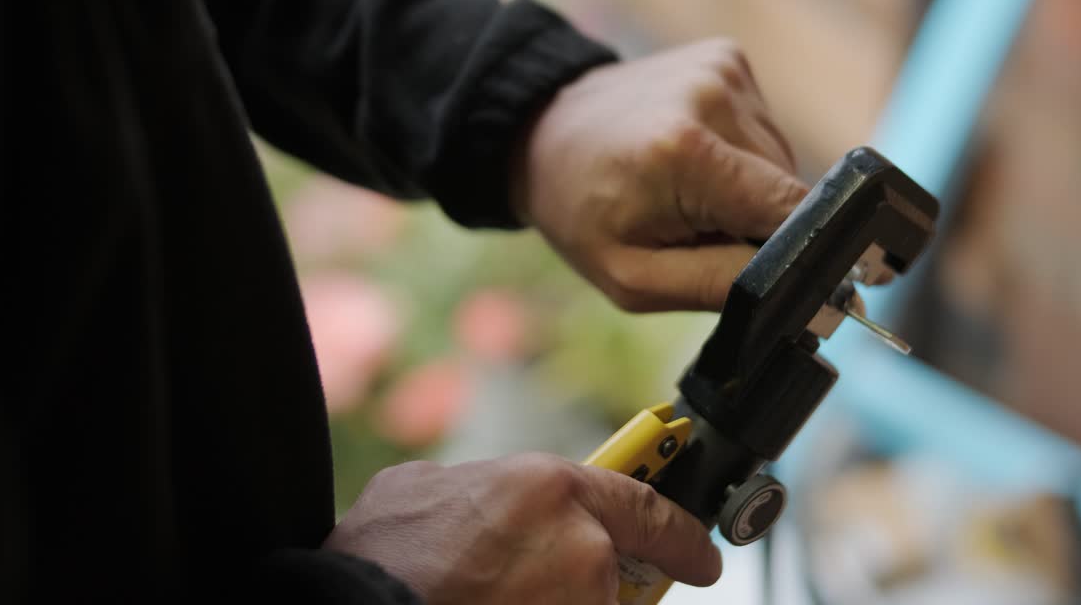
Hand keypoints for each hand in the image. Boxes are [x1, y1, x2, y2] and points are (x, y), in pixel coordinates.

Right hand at [323, 454, 721, 603]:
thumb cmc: (379, 554)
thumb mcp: (425, 487)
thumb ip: (480, 486)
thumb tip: (488, 496)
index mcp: (550, 488)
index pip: (645, 505)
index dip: (680, 530)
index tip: (702, 553)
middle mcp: (579, 545)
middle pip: (616, 572)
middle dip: (596, 585)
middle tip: (554, 589)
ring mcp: (576, 601)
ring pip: (587, 604)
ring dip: (553, 601)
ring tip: (487, 591)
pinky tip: (484, 601)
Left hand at [513, 39, 808, 311]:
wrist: (542, 134)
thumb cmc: (583, 215)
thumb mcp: (634, 279)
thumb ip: (721, 285)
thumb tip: (802, 285)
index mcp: (686, 153)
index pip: (791, 209)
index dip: (798, 248)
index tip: (780, 273)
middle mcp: (713, 97)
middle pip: (788, 187)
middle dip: (758, 223)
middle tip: (699, 231)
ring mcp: (722, 70)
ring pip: (780, 160)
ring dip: (748, 189)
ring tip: (688, 191)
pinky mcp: (727, 58)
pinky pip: (763, 129)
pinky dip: (740, 156)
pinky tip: (693, 158)